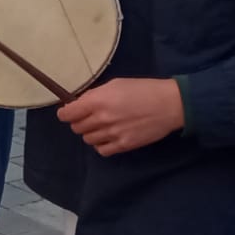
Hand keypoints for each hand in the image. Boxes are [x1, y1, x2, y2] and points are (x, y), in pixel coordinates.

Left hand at [57, 78, 183, 155]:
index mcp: (98, 101)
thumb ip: (96, 95)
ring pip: (88, 139)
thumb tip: (80, 104)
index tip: (67, 112)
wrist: (169, 104)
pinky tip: (108, 137)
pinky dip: (101, 145)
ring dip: (91, 133)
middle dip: (79, 122)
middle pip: (77, 127)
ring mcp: (113, 134)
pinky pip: (102, 150)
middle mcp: (102, 119)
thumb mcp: (116, 84)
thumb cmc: (143, 89)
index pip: (68, 114)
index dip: (65, 113)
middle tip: (89, 117)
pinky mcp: (124, 145)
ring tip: (102, 126)